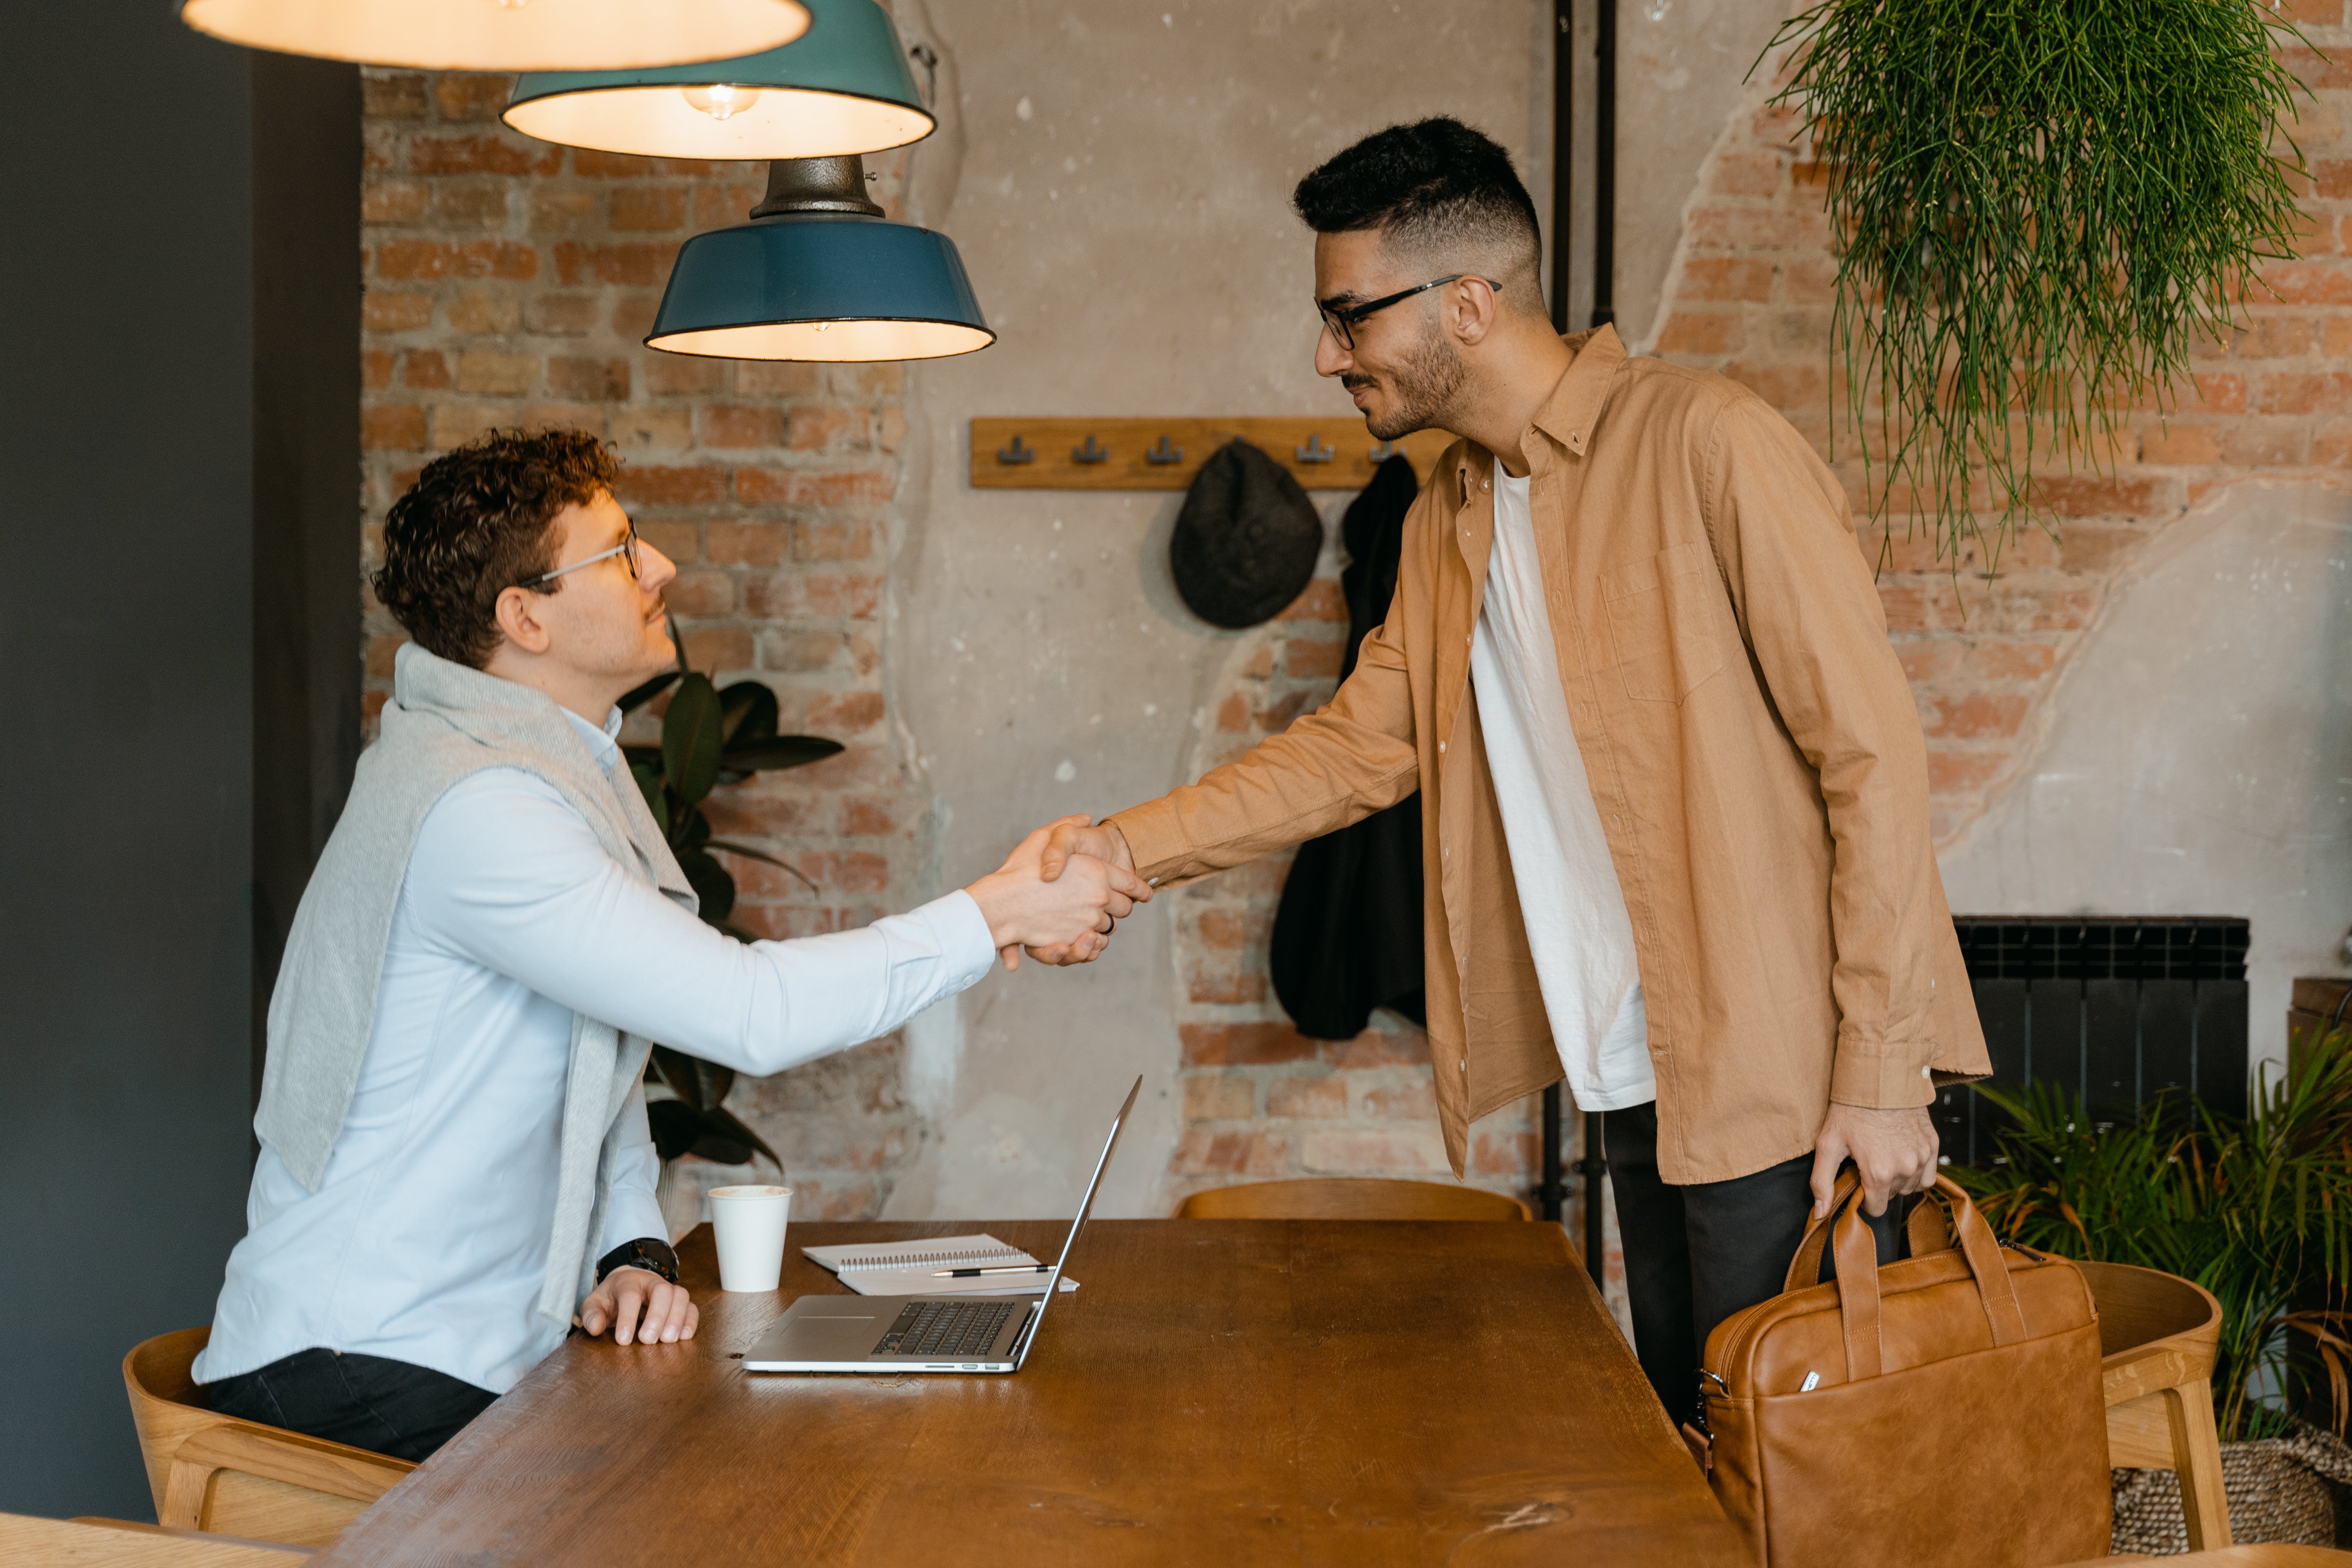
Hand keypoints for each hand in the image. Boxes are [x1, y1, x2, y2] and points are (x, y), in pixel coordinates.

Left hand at [580, 1265, 697, 1346]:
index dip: (627, 1318)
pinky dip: (691, 1321)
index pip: (630, 1295)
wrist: (628, 1282)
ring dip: (677, 1318)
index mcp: (628, 1282)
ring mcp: (669, 1290)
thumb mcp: (594, 1303)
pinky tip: (684, 1337)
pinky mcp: (680, 1301)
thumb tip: (595, 1329)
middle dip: (657, 1316)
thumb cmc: (611, 1298)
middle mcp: (651, 1282)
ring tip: (668, 1340)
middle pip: (661, 1290)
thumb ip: (591, 1315)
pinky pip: (692, 1306)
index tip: (623, 1340)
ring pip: (681, 1295)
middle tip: (648, 1340)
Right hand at [967, 816, 1152, 969]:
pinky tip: (1085, 936)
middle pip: (1123, 908)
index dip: (1140, 888)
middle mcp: (1098, 898)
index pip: (1132, 883)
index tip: (1144, 893)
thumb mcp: (1044, 836)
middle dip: (1120, 906)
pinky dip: (1091, 944)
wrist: (999, 903)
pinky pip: (1092, 946)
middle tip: (1113, 902)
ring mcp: (1088, 921)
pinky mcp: (1075, 940)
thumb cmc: (1020, 868)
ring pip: (1109, 928)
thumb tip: (1087, 818)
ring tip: (1096, 920)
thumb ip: (1067, 826)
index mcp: (1097, 871)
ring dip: (1104, 925)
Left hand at [1810, 1103, 1937, 1218]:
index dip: (1864, 1198)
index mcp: (1879, 1173)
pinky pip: (1928, 1174)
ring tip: (1883, 1155)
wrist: (1879, 1077)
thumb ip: (1822, 1182)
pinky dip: (1916, 1171)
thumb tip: (1820, 1213)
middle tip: (1867, 1160)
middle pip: (1892, 1196)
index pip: (1876, 1209)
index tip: (1858, 1179)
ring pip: (1911, 1186)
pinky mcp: (1933, 1145)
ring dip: (1898, 1179)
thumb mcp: (1828, 1143)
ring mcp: (1922, 1157)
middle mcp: (1905, 1168)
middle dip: (1879, 1185)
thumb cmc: (1850, 1110)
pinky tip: (1902, 1156)